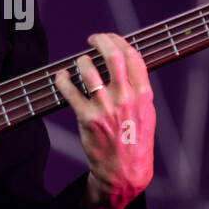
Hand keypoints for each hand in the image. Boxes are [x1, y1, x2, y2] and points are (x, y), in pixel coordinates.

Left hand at [52, 33, 155, 208]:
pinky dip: (62, 79)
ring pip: (88, 70)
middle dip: (101, 40)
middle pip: (112, 56)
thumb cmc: (135, 140)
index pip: (132, 56)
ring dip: (82, 60)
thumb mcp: (146, 112)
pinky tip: (62, 76)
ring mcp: (105, 108)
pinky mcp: (87, 118)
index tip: (110, 38)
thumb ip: (137, 88)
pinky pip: (69, 90)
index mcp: (143, 94)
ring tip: (81, 62)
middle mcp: (125, 98)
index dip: (119, 40)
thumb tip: (124, 62)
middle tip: (93, 39)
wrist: (124, 171)